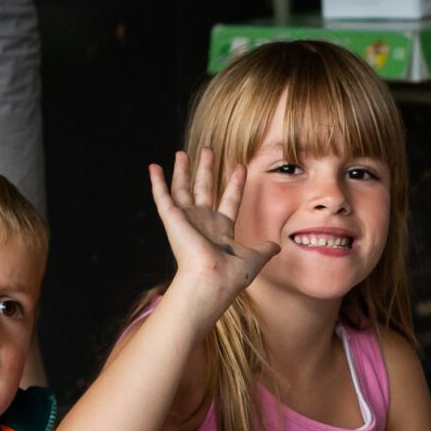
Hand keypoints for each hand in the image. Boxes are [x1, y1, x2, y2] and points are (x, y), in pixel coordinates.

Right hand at [149, 148, 278, 323]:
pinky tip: (153, 166)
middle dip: (206, 170)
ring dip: (182, 171)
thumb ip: (264, 249)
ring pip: (182, 189)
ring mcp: (186, 220)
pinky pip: (162, 197)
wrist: (211, 279)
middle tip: (207, 150)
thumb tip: (277, 246)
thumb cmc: (232, 274)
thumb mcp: (254, 258)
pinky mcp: (172, 218)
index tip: (240, 166)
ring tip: (182, 152)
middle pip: (204, 190)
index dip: (235, 184)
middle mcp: (203, 223)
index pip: (229, 200)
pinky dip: (157, 182)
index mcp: (222, 230)